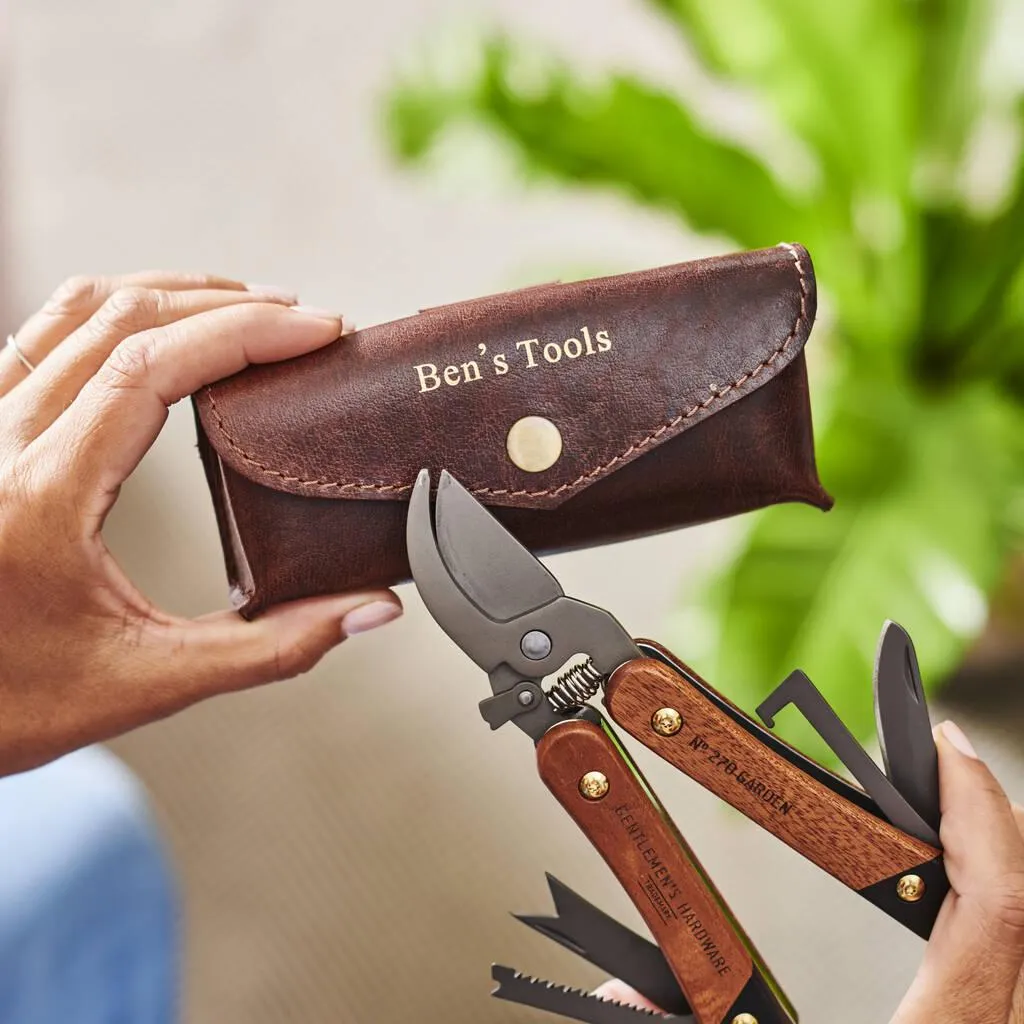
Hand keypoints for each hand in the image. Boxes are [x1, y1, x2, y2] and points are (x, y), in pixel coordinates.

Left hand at [0, 273, 401, 776]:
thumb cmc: (11, 707)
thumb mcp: (149, 683)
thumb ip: (273, 647)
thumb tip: (372, 611)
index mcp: (40, 497)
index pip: (151, 368)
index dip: (246, 332)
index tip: (316, 330)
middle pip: (121, 319)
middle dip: (227, 305)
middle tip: (303, 322)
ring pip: (75, 308)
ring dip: (173, 295)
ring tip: (249, 308)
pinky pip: (43, 332)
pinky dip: (116, 310)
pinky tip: (163, 325)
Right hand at [595, 720, 1023, 1022]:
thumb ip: (677, 1023)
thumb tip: (613, 994)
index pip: (998, 908)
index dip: (978, 811)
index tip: (941, 746)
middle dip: (998, 824)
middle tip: (946, 772)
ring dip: (1009, 878)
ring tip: (959, 832)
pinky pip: (1022, 989)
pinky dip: (1007, 936)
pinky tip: (971, 927)